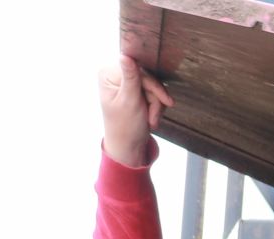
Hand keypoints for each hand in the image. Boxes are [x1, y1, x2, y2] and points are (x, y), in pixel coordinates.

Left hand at [99, 54, 174, 168]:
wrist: (129, 149)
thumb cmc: (125, 128)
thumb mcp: (129, 101)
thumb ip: (130, 77)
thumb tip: (125, 54)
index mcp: (108, 75)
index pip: (139, 70)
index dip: (152, 86)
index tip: (165, 100)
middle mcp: (115, 76)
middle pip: (147, 78)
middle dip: (154, 100)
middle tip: (152, 118)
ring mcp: (126, 85)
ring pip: (153, 87)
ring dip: (156, 106)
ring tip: (151, 121)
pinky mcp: (136, 93)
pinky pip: (154, 94)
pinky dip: (156, 108)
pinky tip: (151, 119)